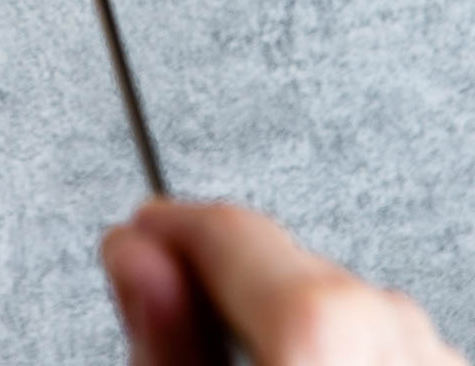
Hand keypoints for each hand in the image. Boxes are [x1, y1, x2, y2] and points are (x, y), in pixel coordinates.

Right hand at [102, 200, 465, 364]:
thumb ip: (165, 338)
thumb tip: (131, 250)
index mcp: (326, 328)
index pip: (228, 229)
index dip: (168, 225)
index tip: (139, 236)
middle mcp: (404, 339)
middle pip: (294, 268)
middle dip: (231, 279)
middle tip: (175, 308)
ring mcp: (444, 364)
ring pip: (349, 305)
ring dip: (291, 320)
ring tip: (244, 358)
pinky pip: (395, 345)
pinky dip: (346, 351)